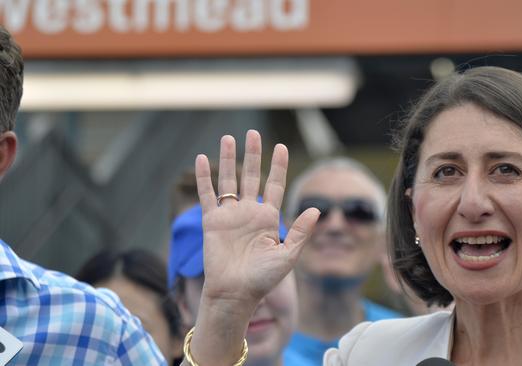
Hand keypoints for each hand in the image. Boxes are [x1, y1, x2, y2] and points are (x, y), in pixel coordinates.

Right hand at [195, 130, 318, 305]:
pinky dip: (204, 177)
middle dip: (253, 155)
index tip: (281, 147)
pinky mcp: (212, 221)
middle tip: (253, 134)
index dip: (278, 166)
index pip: (274, 185)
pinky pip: (207, 195)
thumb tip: (317, 209)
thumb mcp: (287, 255)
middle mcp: (249, 212)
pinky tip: (203, 159)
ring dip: (228, 160)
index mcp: (268, 218)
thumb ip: (299, 231)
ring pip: (228, 180)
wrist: (235, 294)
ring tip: (228, 138)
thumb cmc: (263, 279)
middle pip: (252, 176)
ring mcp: (229, 215)